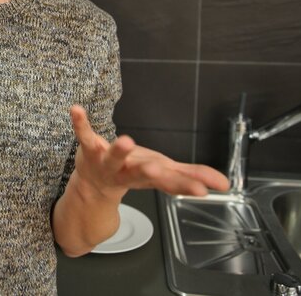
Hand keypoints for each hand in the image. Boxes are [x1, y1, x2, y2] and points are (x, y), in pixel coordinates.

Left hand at [69, 105, 227, 200]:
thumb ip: (192, 176)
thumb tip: (224, 183)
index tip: (202, 190)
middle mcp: (127, 173)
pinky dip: (80, 123)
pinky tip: (76, 110)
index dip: (186, 185)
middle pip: (140, 173)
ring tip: (125, 141)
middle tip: (157, 169)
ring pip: (113, 158)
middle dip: (148, 171)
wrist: (93, 189)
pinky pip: (84, 136)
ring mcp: (106, 162)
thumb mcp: (163, 176)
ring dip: (119, 150)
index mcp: (149, 177)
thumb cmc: (132, 174)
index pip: (170, 183)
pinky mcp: (89, 150)